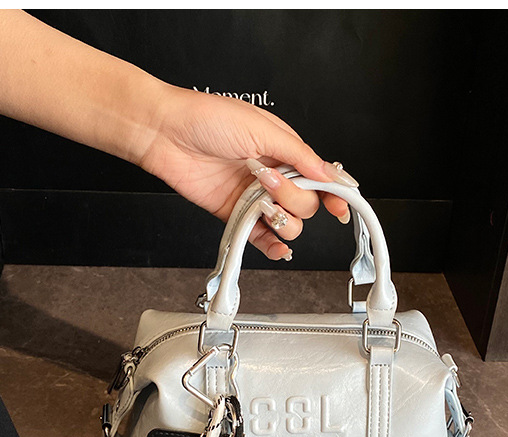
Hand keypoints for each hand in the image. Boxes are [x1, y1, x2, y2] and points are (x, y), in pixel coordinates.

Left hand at [136, 83, 357, 259]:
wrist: (165, 133)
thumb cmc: (207, 118)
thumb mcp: (262, 129)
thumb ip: (300, 156)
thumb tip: (330, 174)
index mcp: (284, 150)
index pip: (320, 178)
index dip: (334, 194)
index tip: (341, 208)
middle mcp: (273, 175)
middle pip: (306, 204)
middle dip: (294, 198)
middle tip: (270, 181)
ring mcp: (254, 197)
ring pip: (288, 223)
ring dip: (281, 218)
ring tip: (260, 202)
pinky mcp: (236, 214)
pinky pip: (261, 237)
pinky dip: (273, 246)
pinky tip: (278, 247)